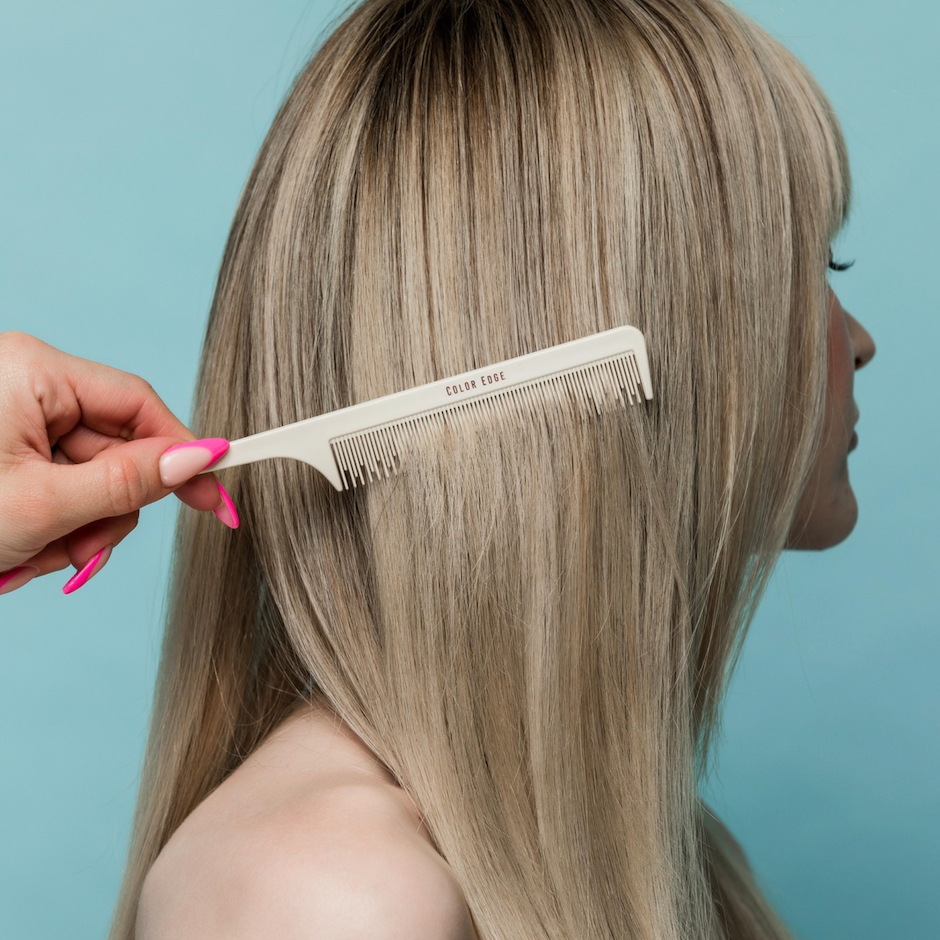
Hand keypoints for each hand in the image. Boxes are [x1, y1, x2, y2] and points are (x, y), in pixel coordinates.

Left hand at [0, 330, 238, 595]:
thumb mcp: (41, 504)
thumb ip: (128, 481)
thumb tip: (200, 457)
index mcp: (34, 372)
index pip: (139, 405)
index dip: (182, 453)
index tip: (214, 496)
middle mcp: (26, 386)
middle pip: (115, 451)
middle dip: (102, 513)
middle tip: (75, 553)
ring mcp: (12, 419)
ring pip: (88, 480)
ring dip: (73, 530)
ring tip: (26, 555)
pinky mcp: (4, 448)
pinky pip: (59, 488)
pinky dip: (48, 528)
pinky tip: (14, 549)